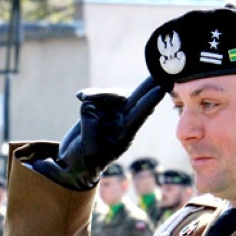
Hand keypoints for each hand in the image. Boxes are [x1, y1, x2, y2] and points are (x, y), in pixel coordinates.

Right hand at [30, 76, 165, 190]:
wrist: (74, 162)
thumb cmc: (83, 162)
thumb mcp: (87, 150)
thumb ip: (89, 127)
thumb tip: (89, 103)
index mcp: (123, 136)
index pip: (139, 114)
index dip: (150, 100)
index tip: (162, 88)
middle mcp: (121, 122)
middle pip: (134, 99)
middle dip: (147, 86)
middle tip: (159, 73)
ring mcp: (112, 114)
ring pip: (113, 94)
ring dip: (99, 92)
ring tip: (81, 97)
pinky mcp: (101, 109)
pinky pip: (98, 94)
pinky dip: (90, 94)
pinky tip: (79, 96)